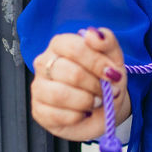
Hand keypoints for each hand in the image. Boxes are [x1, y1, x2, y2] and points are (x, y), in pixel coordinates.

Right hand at [30, 27, 131, 142]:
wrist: (104, 108)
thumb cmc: (104, 79)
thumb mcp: (113, 59)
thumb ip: (107, 41)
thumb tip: (92, 34)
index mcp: (60, 44)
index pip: (74, 48)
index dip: (96, 62)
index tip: (112, 74)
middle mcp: (44, 63)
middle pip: (70, 72)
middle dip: (95, 85)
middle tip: (106, 92)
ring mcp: (38, 87)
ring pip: (60, 94)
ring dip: (86, 101)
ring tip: (96, 102)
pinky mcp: (38, 110)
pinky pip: (56, 115)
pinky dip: (77, 117)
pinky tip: (83, 113)